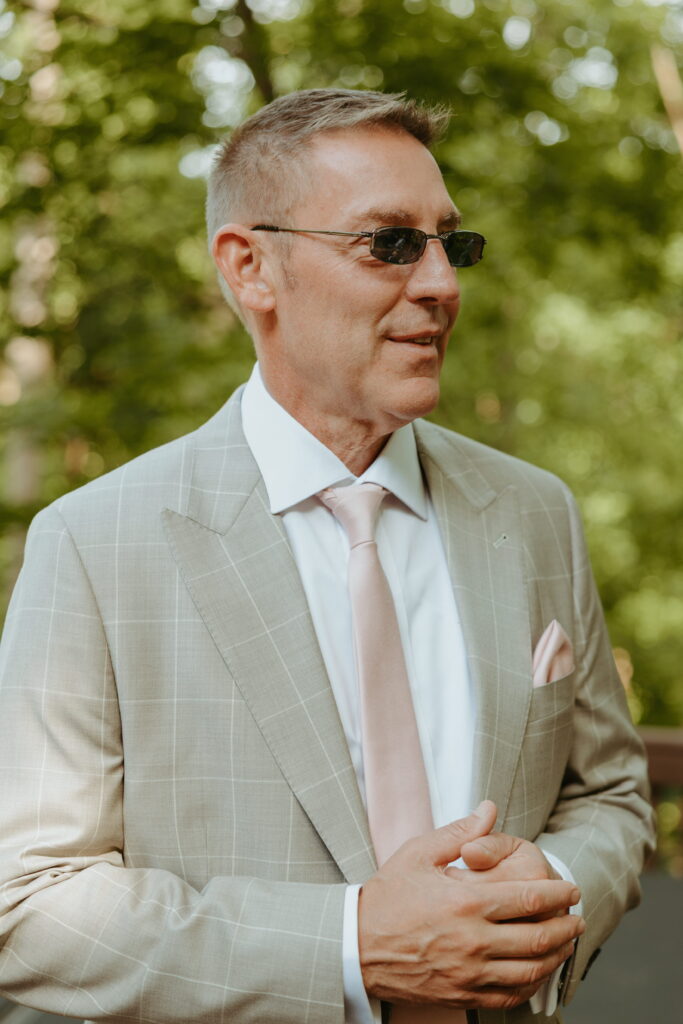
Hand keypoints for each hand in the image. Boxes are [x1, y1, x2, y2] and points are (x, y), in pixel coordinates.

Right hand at [358, 801, 584, 1010]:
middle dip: (566, 927)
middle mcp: (473, 941)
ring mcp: (469, 973)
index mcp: (466, 902)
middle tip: (578, 917)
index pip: (528, 898)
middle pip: (538, 938)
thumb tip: (489, 810)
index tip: (571, 889)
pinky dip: (532, 985)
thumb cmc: (386, 896)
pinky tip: (538, 973)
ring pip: (530, 971)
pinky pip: (510, 997)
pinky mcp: (462, 995)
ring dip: (556, 957)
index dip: (558, 893)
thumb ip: (459, 832)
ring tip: (566, 944)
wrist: (356, 944)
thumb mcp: (419, 853)